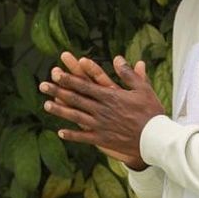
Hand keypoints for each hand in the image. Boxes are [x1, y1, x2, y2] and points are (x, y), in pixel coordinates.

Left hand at [40, 50, 163, 168]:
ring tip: (46, 105)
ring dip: (60, 110)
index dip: (69, 78)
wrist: (156, 139)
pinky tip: (60, 132)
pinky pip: (84, 137)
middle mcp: (102, 110)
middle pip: (76, 98)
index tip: (56, 73)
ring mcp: (101, 125)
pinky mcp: (103, 140)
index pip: (85, 85)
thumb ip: (129, 74)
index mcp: (110, 96)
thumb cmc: (152, 113)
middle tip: (43, 85)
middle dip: (58, 91)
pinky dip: (72, 134)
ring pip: (76, 116)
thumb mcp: (143, 89)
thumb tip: (118, 58)